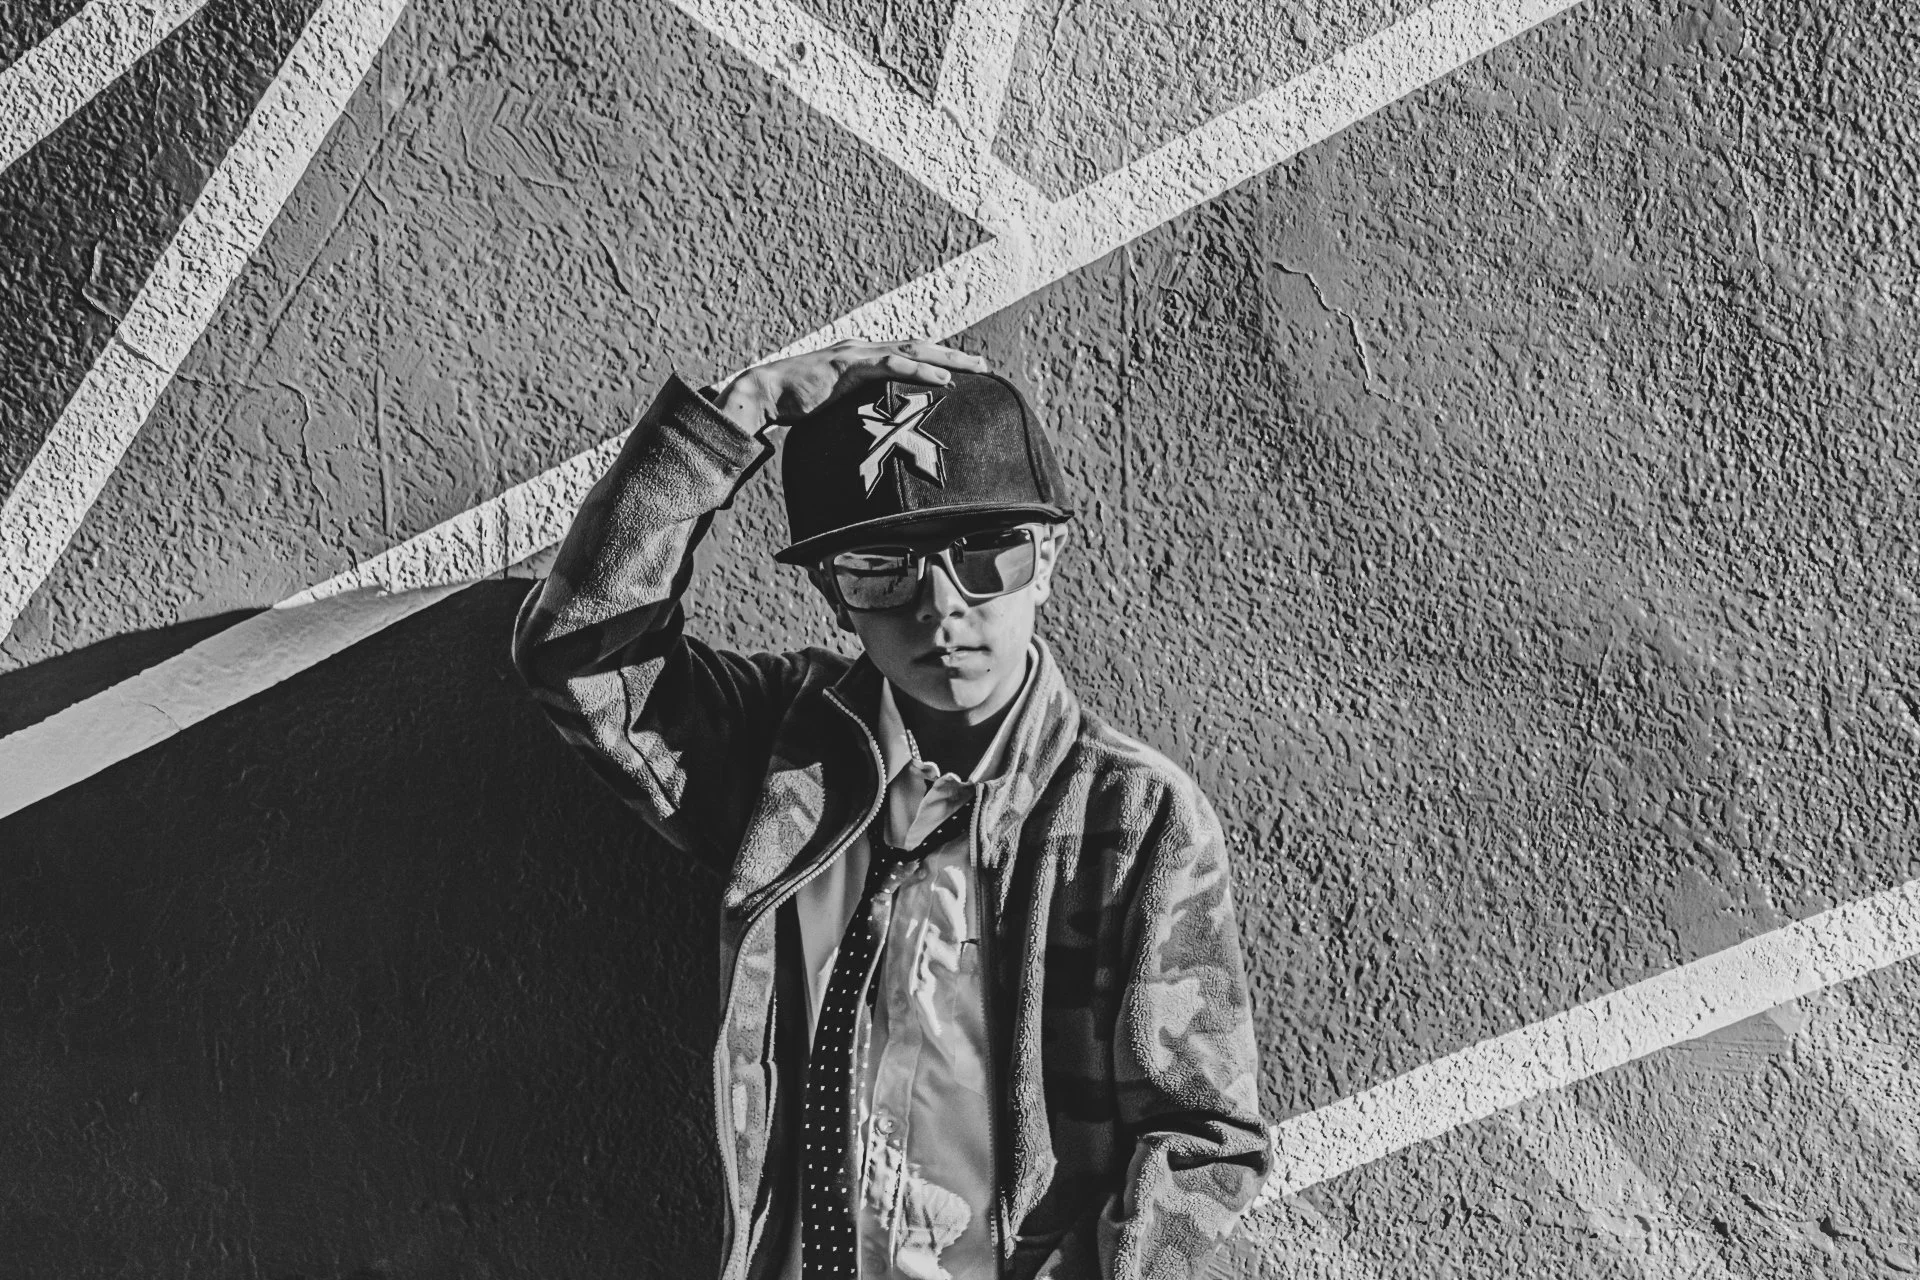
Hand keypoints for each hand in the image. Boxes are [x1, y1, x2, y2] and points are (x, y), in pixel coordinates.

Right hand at [715, 337, 988, 430]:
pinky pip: (890, 364)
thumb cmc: (796, 407)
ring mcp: (856, 354)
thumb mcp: (836, 411)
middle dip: (953, 357)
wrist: (763, 394)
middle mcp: (863, 350)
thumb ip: (856, 416)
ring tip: (976, 368)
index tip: (965, 372)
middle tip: (985, 366)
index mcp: (862, 359)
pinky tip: (942, 377)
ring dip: (947, 359)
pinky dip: (919, 369)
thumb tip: (873, 440)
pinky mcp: (848, 365)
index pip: (908, 355)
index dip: (937, 361)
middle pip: (918, 347)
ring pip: (912, 350)